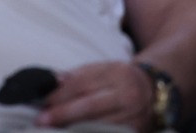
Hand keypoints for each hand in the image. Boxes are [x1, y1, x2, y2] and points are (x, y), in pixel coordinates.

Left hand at [37, 60, 153, 128]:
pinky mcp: (134, 132)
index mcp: (118, 74)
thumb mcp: (103, 69)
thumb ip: (78, 75)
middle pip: (89, 106)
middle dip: (62, 114)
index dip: (61, 94)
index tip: (43, 102)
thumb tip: (52, 81)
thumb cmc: (120, 80)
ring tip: (53, 131)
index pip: (84, 83)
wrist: (154, 93)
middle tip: (41, 121)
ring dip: (72, 129)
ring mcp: (133, 117)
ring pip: (97, 126)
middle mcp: (127, 95)